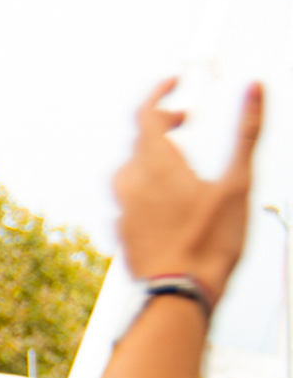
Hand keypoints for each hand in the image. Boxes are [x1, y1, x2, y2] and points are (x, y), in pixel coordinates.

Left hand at [111, 78, 263, 303]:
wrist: (178, 295)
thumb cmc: (209, 244)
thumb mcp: (238, 183)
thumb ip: (247, 133)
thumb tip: (254, 89)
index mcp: (154, 164)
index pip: (145, 112)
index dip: (160, 92)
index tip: (175, 82)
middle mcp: (129, 183)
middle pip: (138, 140)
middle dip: (163, 124)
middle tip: (187, 121)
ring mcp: (121, 209)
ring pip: (130, 169)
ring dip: (153, 156)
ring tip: (179, 159)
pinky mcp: (121, 231)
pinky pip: (129, 198)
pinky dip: (147, 187)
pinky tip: (167, 200)